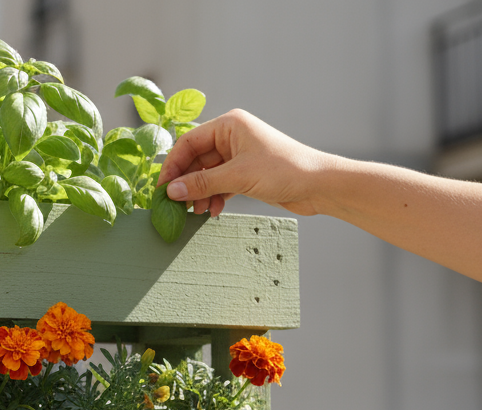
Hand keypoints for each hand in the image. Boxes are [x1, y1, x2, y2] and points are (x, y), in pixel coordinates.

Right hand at [156, 109, 332, 216]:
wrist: (319, 185)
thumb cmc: (285, 170)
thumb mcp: (238, 177)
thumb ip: (203, 183)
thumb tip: (172, 191)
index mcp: (229, 125)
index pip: (188, 143)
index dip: (173, 166)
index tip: (162, 188)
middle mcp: (232, 137)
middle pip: (195, 160)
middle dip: (187, 183)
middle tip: (175, 205)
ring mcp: (238, 155)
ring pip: (207, 174)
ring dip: (200, 193)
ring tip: (196, 212)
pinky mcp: (246, 173)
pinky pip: (220, 184)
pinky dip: (214, 197)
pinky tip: (213, 211)